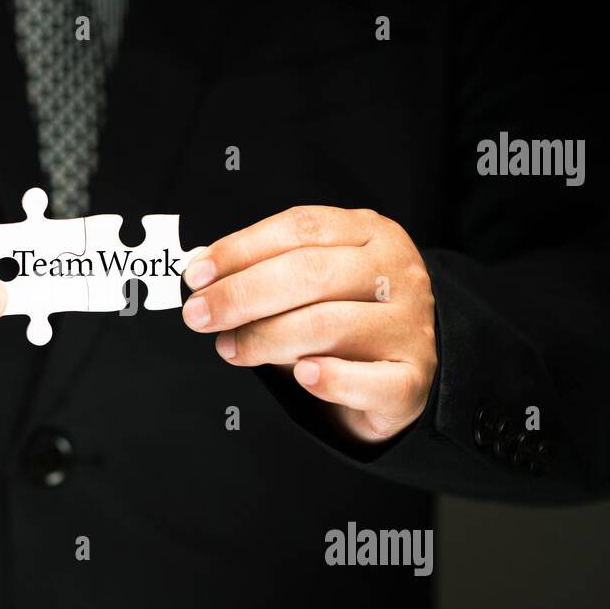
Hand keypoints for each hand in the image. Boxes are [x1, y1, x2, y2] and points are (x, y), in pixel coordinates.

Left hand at [181, 206, 436, 442]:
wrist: (405, 371)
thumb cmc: (345, 319)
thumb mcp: (311, 282)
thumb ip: (264, 271)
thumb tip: (202, 272)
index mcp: (371, 233)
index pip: (301, 228)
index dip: (241, 249)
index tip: (196, 275)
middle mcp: (397, 272)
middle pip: (310, 272)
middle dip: (242, 295)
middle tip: (200, 315)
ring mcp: (410, 325)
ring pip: (329, 324)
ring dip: (266, 339)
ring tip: (231, 349)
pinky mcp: (413, 377)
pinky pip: (368, 380)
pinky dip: (330, 379)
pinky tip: (301, 375)